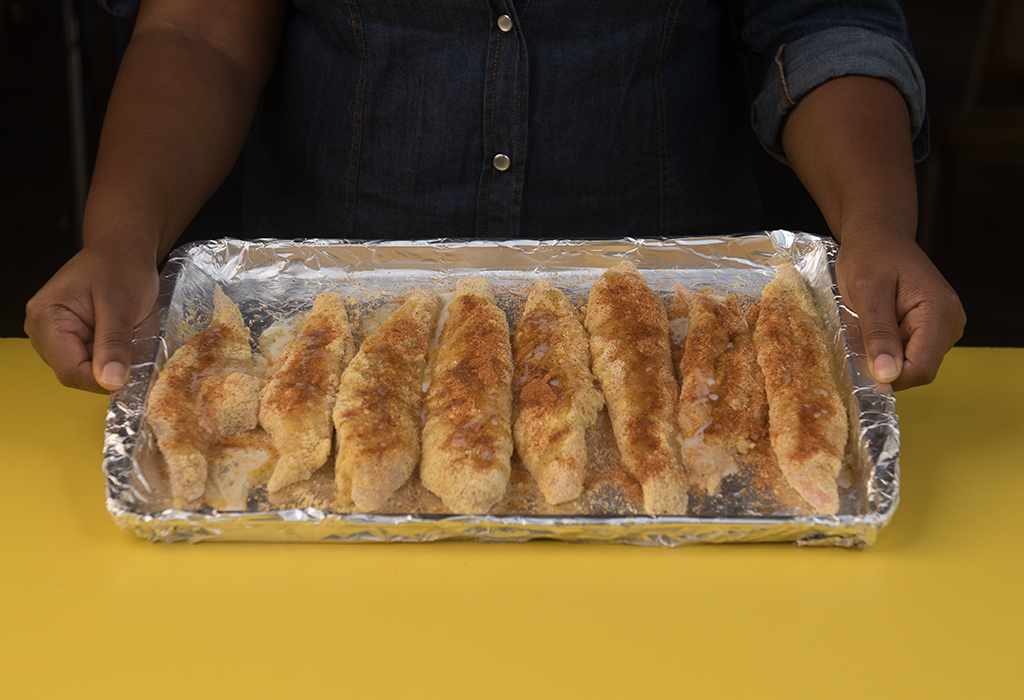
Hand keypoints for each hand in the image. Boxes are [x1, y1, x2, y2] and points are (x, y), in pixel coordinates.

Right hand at [24, 244, 159, 392]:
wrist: (123, 250)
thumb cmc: (120, 266)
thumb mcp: (122, 304)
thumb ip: (115, 343)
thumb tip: (111, 380)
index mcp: (47, 317)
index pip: (70, 370)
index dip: (102, 380)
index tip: (132, 374)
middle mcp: (43, 330)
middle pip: (76, 373)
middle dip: (108, 367)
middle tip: (134, 345)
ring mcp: (54, 336)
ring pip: (87, 370)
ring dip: (112, 360)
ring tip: (127, 333)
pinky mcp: (70, 338)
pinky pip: (93, 360)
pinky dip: (112, 354)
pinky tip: (122, 334)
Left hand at [835, 235, 965, 390]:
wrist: (878, 236)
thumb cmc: (871, 254)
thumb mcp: (866, 291)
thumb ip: (878, 334)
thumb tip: (886, 375)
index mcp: (940, 313)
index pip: (921, 369)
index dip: (889, 376)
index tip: (859, 364)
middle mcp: (950, 323)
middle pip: (917, 370)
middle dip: (884, 363)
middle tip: (859, 336)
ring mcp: (943, 327)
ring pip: (910, 364)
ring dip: (883, 354)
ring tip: (868, 325)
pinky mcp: (931, 329)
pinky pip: (908, 353)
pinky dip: (886, 347)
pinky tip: (875, 326)